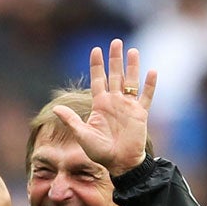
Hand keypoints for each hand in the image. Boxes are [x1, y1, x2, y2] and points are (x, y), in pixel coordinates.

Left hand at [51, 39, 156, 176]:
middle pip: (115, 75)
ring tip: (132, 51)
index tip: (96, 49)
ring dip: (132, 66)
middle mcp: (115, 102)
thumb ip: (71, 120)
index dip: (97, 65)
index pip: (98, 80)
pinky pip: (146, 96)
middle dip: (115, 59)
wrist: (119, 163)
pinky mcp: (140, 114)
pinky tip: (152, 71)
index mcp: (100, 105)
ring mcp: (128, 107)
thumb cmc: (99, 152)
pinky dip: (150, 85)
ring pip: (132, 81)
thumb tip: (55, 108)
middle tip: (116, 42)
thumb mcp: (82, 135)